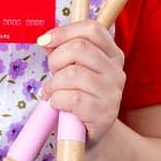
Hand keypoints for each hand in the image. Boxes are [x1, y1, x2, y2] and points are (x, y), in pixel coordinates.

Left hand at [36, 19, 125, 147]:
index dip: (63, 31)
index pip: (92, 28)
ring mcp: (112, 93)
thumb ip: (61, 49)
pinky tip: (57, 104)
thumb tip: (45, 40)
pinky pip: (72, 98)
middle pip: (79, 48)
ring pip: (72, 74)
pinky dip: (56, 100)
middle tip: (52, 74)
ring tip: (53, 92)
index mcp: (111, 54)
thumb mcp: (71, 67)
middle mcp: (116, 71)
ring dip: (53, 84)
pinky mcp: (104, 114)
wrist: (89, 131)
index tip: (44, 41)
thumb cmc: (77, 94)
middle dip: (55, 60)